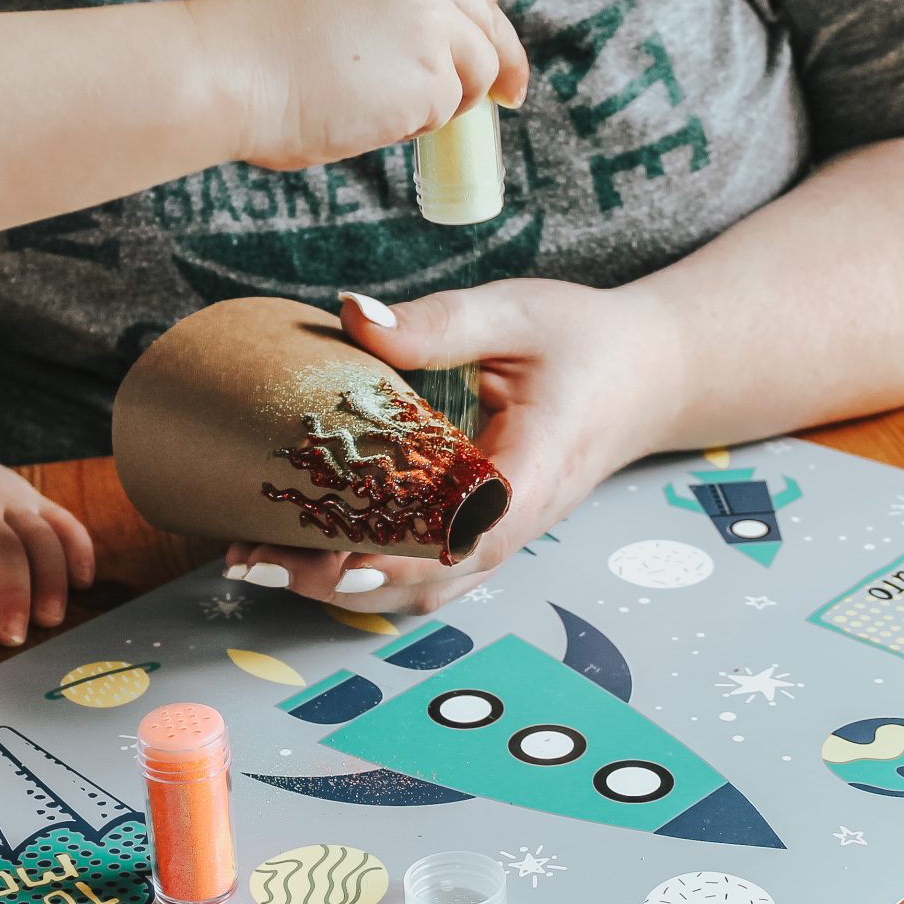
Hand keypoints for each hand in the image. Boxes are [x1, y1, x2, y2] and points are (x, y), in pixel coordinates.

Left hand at [0, 431, 95, 651]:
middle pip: (3, 549)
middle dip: (12, 596)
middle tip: (13, 638)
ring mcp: (8, 499)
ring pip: (40, 536)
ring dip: (51, 578)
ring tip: (50, 619)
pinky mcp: (32, 499)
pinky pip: (63, 521)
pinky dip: (80, 550)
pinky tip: (82, 582)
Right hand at [189, 0, 529, 171]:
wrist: (223, 74)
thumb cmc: (249, 50)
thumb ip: (378, 3)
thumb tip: (422, 54)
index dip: (486, 0)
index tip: (493, 32)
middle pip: (486, 19)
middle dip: (503, 60)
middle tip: (508, 97)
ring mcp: (429, 22)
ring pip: (478, 70)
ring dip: (453, 100)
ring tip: (394, 115)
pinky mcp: (432, 76)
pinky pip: (447, 111)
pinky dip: (419, 126)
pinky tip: (372, 122)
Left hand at [223, 281, 679, 611]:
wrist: (647, 374)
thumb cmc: (586, 341)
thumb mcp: (518, 313)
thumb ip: (440, 321)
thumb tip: (354, 315)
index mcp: (533, 471)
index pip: (470, 533)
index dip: (405, 556)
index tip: (339, 559)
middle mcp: (515, 522)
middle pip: (430, 580)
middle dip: (340, 582)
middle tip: (256, 560)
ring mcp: (498, 536)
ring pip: (421, 589)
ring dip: (340, 588)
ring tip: (256, 563)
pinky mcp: (479, 533)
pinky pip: (421, 572)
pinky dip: (360, 573)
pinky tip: (299, 554)